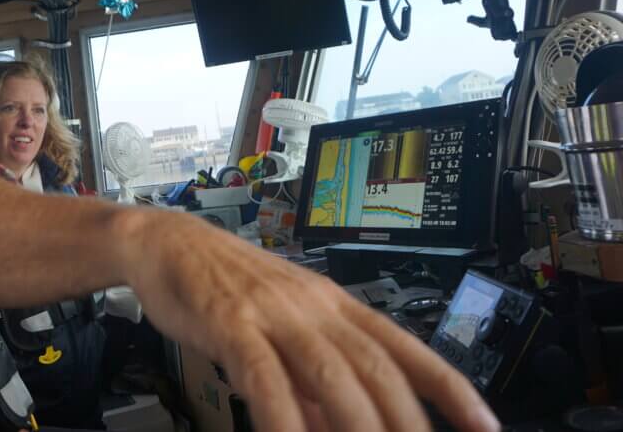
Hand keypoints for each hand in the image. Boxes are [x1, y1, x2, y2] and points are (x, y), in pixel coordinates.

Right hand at [116, 209, 499, 431]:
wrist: (167, 241)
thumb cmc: (226, 287)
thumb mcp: (279, 329)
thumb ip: (309, 380)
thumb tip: (329, 426)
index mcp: (335, 305)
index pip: (406, 349)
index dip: (451, 389)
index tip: (486, 428)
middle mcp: (315, 306)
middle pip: (377, 368)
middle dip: (406, 423)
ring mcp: (274, 312)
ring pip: (331, 373)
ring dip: (357, 425)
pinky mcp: (230, 321)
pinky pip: (263, 374)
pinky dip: (281, 416)